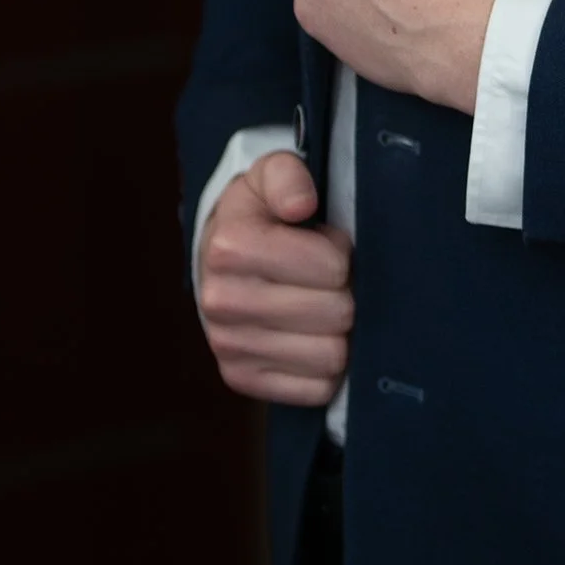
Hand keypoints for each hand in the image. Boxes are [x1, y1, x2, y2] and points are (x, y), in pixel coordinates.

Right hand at [196, 151, 352, 406]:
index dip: (341, 253)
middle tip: (331, 280)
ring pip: (330, 357)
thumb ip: (289, 175)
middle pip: (337, 314)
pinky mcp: (241, 379)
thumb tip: (301, 204)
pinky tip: (312, 338)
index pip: (332, 267)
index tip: (327, 244)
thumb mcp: (272, 175)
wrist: (219, 256)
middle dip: (345, 292)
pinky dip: (323, 368)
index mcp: (232, 247)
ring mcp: (228, 346)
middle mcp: (223, 301)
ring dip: (338, 332)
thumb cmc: (259, 213)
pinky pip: (314, 390)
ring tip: (321, 306)